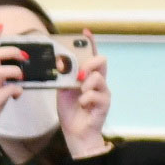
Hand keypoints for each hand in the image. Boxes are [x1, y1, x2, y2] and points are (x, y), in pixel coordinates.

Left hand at [56, 31, 112, 156]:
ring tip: (79, 94)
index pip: (92, 56)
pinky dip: (85, 99)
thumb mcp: (63, 90)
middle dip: (89, 64)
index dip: (91, 43)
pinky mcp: (104, 104)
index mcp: (89, 77)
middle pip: (101, 61)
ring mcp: (104, 92)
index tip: (85, 31)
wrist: (75, 132)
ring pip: (98, 77)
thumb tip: (60, 63)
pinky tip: (82, 105)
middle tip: (79, 75)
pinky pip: (95, 95)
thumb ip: (65, 77)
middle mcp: (99, 82)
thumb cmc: (71, 111)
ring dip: (85, 85)